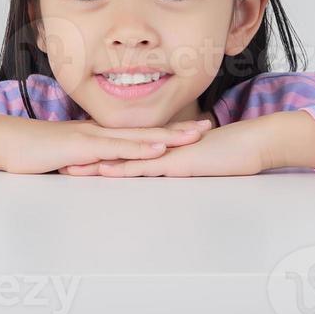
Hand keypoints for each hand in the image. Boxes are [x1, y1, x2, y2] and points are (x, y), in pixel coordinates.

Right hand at [0, 117, 213, 174]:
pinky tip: (157, 149)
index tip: (192, 129)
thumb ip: (84, 162)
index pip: (139, 133)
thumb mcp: (64, 159)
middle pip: (146, 130)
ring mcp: (92, 138)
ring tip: (193, 136)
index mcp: (98, 136)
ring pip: (137, 137)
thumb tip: (97, 170)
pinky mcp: (82, 148)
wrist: (5, 142)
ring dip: (167, 136)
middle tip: (208, 127)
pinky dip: (139, 149)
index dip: (166, 130)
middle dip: (178, 129)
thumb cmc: (30, 151)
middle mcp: (100, 133)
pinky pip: (116, 148)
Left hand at [59, 119, 267, 176]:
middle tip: (60, 161)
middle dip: (88, 157)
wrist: (255, 143)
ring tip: (69, 168)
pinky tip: (104, 170)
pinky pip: (144, 167)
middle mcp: (160, 149)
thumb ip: (185, 162)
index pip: (126, 151)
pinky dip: (122, 168)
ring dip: (96, 164)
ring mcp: (166, 154)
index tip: (77, 157)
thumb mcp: (201, 161)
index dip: (100, 153)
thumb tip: (173, 167)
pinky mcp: (175, 163)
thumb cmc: (234, 152)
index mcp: (163, 148)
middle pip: (117, 153)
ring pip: (124, 159)